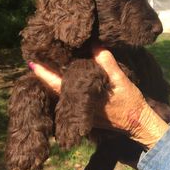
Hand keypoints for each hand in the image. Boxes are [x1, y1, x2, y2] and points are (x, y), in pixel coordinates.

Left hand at [29, 49, 168, 147]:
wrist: (137, 123)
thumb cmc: (130, 102)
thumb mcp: (122, 81)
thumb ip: (108, 64)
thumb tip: (95, 46)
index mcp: (84, 97)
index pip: (57, 84)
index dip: (44, 73)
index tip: (32, 62)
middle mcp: (78, 105)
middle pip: (54, 89)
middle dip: (44, 75)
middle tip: (36, 59)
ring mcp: (81, 110)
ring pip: (61, 94)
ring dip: (52, 80)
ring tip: (45, 65)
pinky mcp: (85, 111)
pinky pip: (69, 97)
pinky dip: (63, 86)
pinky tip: (62, 76)